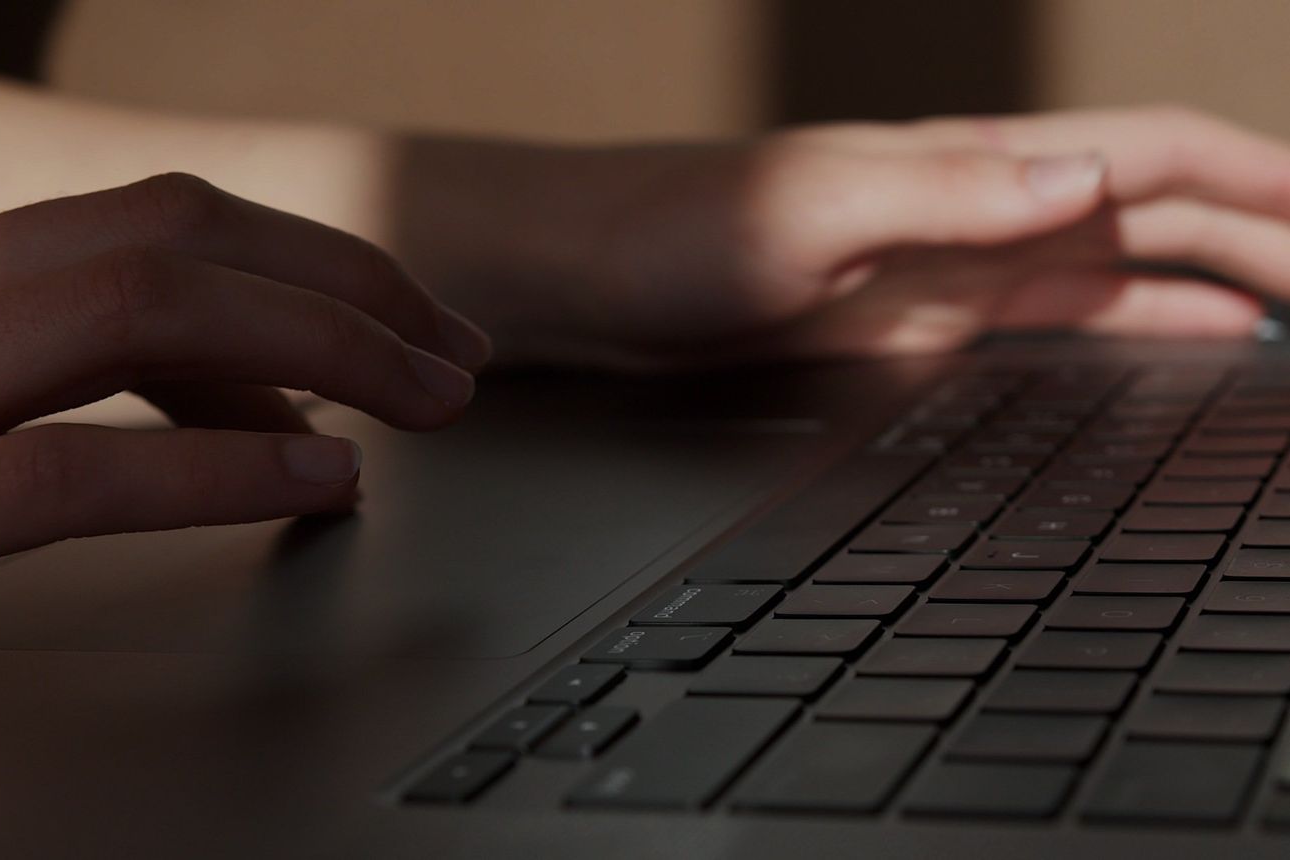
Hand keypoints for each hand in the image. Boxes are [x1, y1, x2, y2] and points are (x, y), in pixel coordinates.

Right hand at [0, 174, 489, 662]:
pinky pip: (68, 472)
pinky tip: (313, 483)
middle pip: (168, 243)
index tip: (402, 312)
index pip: (149, 218)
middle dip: (344, 288)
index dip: (302, 256)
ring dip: (316, 353)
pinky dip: (216, 469)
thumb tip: (156, 351)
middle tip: (451, 351)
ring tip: (419, 401)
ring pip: (133, 319)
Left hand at [488, 106, 1287, 365]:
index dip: (1261, 177)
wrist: (594, 280)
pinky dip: (1139, 317)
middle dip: (1268, 231)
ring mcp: (957, 262)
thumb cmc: (675, 232)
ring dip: (1222, 275)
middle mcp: (980, 204)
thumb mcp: (812, 212)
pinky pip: (1059, 310)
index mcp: (970, 166)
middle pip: (1163, 204)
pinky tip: (1188, 334)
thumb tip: (1086, 180)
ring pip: (1127, 258)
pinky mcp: (922, 315)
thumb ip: (950, 195)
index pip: (1154, 153)